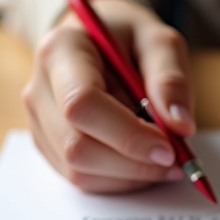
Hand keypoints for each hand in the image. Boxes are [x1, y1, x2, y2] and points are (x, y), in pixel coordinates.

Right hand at [23, 0, 194, 192]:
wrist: (99, 40)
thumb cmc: (129, 39)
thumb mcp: (160, 42)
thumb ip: (171, 80)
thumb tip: (180, 126)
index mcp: (60, 51)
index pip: (82, 104)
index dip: (128, 135)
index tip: (169, 148)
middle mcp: (39, 88)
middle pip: (78, 147)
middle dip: (133, 163)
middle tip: (176, 159)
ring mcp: (40, 121)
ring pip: (79, 171)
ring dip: (130, 175)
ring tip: (163, 159)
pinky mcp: (49, 146)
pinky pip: (82, 179)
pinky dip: (119, 180)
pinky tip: (142, 162)